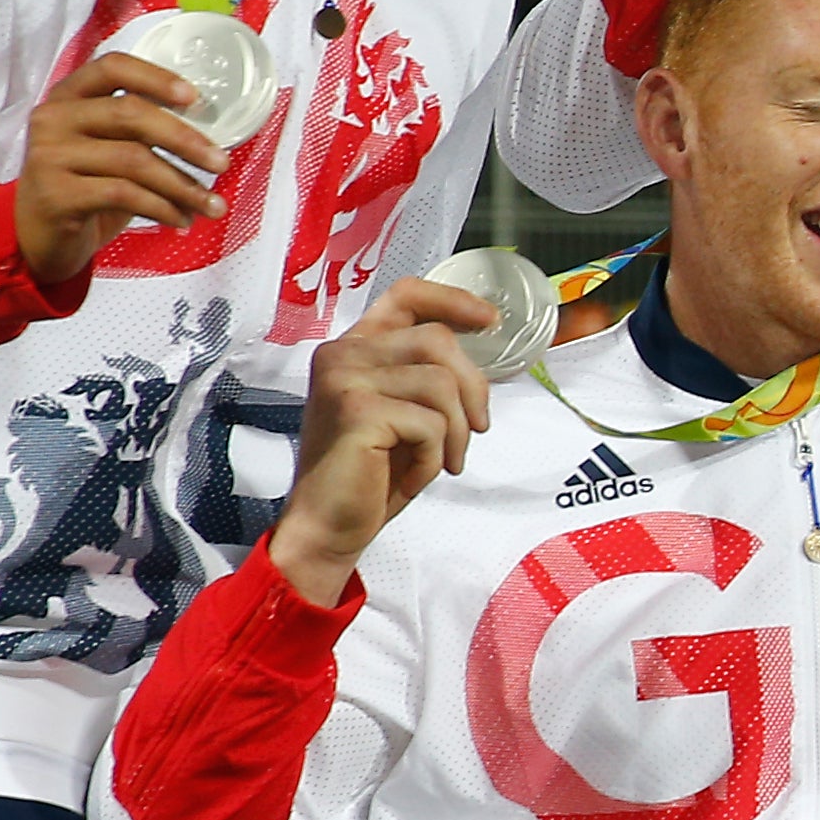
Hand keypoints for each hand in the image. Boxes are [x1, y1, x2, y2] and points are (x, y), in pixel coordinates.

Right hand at [14, 51, 232, 283]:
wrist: (39, 237)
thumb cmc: (85, 187)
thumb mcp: (108, 150)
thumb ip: (139, 132)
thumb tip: (208, 137)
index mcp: (69, 96)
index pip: (112, 67)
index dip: (156, 77)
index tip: (194, 97)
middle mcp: (53, 118)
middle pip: (130, 113)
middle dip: (184, 139)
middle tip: (221, 162)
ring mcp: (50, 155)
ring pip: (133, 159)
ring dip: (183, 185)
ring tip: (212, 205)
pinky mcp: (55, 193)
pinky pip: (123, 194)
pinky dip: (163, 208)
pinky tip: (182, 219)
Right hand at [268, 273, 498, 601]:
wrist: (328, 524)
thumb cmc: (370, 473)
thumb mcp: (404, 412)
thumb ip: (426, 375)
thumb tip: (480, 349)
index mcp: (355, 347)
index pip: (405, 295)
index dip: (453, 301)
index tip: (490, 321)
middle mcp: (343, 353)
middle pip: (438, 340)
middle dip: (473, 388)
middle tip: (476, 430)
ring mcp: (344, 378)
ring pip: (440, 383)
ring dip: (456, 431)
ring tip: (443, 460)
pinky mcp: (355, 410)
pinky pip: (429, 423)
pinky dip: (434, 456)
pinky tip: (414, 475)